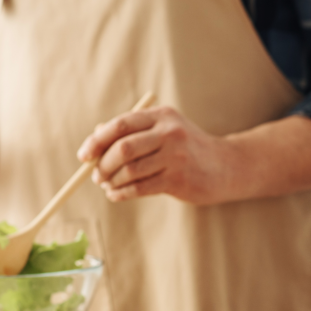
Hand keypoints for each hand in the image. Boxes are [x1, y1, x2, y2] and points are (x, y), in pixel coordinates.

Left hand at [77, 106, 233, 204]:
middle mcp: (169, 133)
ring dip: (112, 181)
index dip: (97, 140)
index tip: (84, 155)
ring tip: (108, 186)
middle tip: (96, 175)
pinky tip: (116, 195)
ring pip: (129, 170)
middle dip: (103, 164)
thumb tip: (95, 137)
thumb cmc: (188, 149)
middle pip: (122, 148)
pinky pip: (140, 188)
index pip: (120, 125)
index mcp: (162, 116)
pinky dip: (122, 193)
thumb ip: (134, 131)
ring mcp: (175, 156)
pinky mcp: (178, 179)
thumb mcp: (165, 131)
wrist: (227, 166)